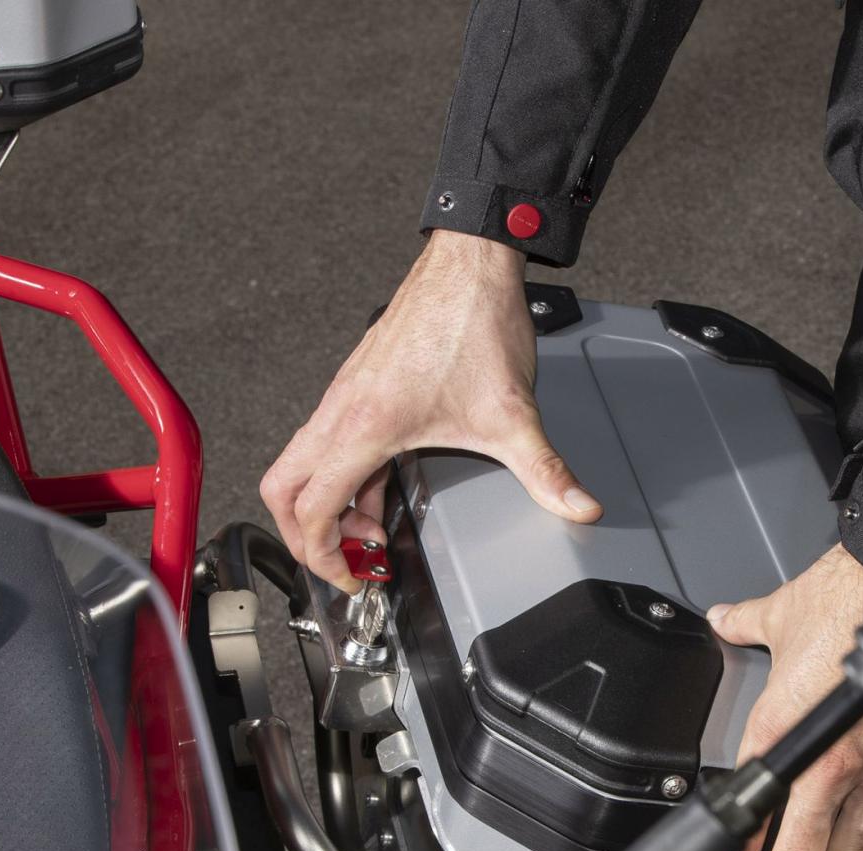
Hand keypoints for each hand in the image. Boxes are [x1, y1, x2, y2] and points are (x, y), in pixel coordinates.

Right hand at [262, 230, 602, 591]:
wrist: (470, 264)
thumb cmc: (474, 322)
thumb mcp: (514, 415)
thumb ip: (547, 471)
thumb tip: (579, 507)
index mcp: (365, 425)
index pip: (312, 507)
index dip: (321, 554)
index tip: (349, 576)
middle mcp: (342, 409)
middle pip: (284, 488)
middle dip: (306, 535)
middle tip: (347, 560)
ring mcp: (345, 395)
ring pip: (302, 464)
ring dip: (328, 505)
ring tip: (372, 532)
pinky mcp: (358, 384)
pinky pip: (328, 441)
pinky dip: (343, 475)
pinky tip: (383, 488)